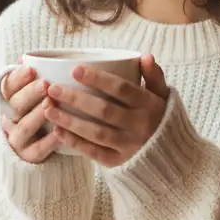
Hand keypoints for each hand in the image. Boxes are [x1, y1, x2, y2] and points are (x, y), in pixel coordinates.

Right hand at [0, 62, 63, 163]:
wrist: (43, 148)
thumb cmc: (46, 112)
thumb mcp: (39, 94)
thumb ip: (36, 79)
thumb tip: (29, 58)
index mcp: (11, 100)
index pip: (8, 86)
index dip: (18, 77)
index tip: (32, 68)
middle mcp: (10, 119)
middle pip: (15, 105)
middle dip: (30, 93)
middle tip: (46, 84)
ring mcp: (18, 139)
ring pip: (24, 126)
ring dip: (37, 114)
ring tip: (51, 104)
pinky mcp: (29, 156)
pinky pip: (38, 149)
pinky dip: (49, 141)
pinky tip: (61, 132)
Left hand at [45, 54, 167, 166]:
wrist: (170, 157)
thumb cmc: (161, 118)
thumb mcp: (163, 96)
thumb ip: (154, 76)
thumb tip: (145, 56)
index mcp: (150, 105)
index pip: (121, 89)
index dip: (98, 79)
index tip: (75, 70)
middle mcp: (140, 126)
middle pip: (104, 110)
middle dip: (75, 99)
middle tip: (52, 88)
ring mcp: (129, 146)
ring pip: (96, 132)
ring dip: (69, 121)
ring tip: (48, 108)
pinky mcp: (119, 162)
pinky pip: (94, 152)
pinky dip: (75, 142)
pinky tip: (57, 131)